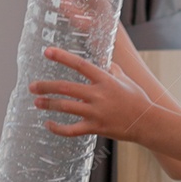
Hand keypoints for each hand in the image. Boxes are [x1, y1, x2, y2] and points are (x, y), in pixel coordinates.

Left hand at [29, 47, 153, 141]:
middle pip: (66, 87)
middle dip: (46, 86)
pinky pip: (71, 130)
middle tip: (32, 86)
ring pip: (66, 107)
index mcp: (105, 80)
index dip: (62, 57)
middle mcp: (99, 94)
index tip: (47, 51)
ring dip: (49, 104)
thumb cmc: (138, 99)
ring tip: (36, 102)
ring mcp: (96, 112)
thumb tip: (104, 63)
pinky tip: (48, 124)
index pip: (80, 65)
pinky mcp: (95, 127)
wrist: (147, 123)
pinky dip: (58, 128)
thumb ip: (113, 70)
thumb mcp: (126, 80)